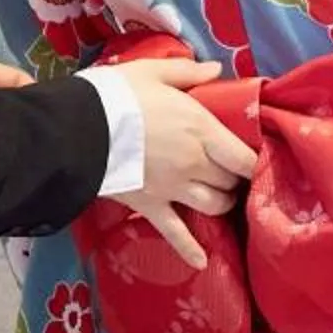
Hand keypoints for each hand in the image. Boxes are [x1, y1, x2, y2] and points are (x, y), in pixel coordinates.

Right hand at [108, 57, 259, 270]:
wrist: (76, 131)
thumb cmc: (116, 96)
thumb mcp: (152, 72)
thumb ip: (188, 72)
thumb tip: (217, 69)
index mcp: (202, 131)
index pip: (244, 156)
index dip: (254, 160)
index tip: (255, 157)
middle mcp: (195, 164)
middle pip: (230, 181)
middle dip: (235, 178)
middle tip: (231, 172)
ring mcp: (173, 189)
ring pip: (213, 205)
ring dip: (221, 202)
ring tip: (219, 196)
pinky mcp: (151, 206)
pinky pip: (175, 233)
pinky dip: (190, 250)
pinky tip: (202, 263)